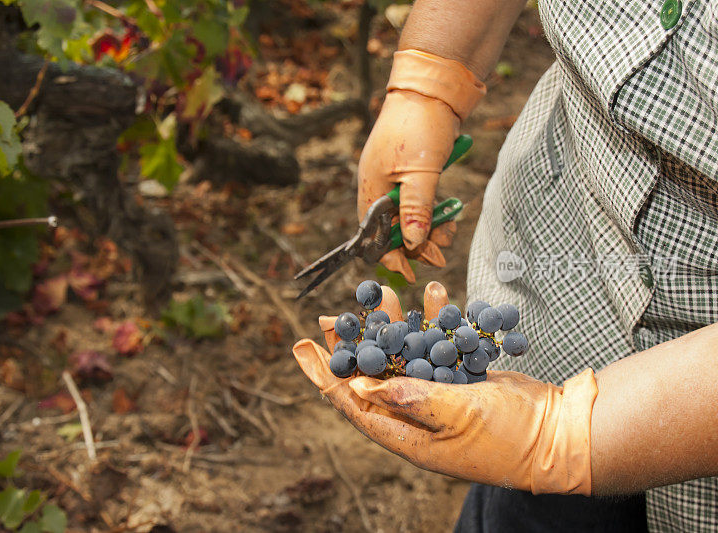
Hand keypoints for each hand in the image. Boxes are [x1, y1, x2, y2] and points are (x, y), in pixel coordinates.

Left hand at [292, 281, 597, 494]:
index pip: (351, 401)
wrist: (561, 434)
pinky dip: (435, 323)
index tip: (301, 345)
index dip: (325, 373)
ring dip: (396, 324)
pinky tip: (435, 296)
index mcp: (405, 434)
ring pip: (406, 354)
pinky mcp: (461, 381)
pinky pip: (438, 348)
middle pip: (373, 373)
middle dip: (355, 340)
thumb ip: (410, 399)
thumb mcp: (457, 417)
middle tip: (338, 312)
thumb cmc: (509, 438)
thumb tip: (359, 386)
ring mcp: (439, 397)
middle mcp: (416, 416)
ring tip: (387, 293)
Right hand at [357, 50, 484, 282]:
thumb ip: (416, 211)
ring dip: (431, 228)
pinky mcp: (413, 171)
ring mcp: (396, 179)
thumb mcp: (420, 174)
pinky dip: (435, 211)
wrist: (433, 88)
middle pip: (394, 230)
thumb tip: (414, 245)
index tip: (412, 273)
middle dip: (418, 244)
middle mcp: (379, 188)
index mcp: (371, 190)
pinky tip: (450, 214)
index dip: (391, 257)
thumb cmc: (420, 127)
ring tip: (450, 231)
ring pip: (411, 216)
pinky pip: (421, 201)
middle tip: (441, 255)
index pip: (373, 237)